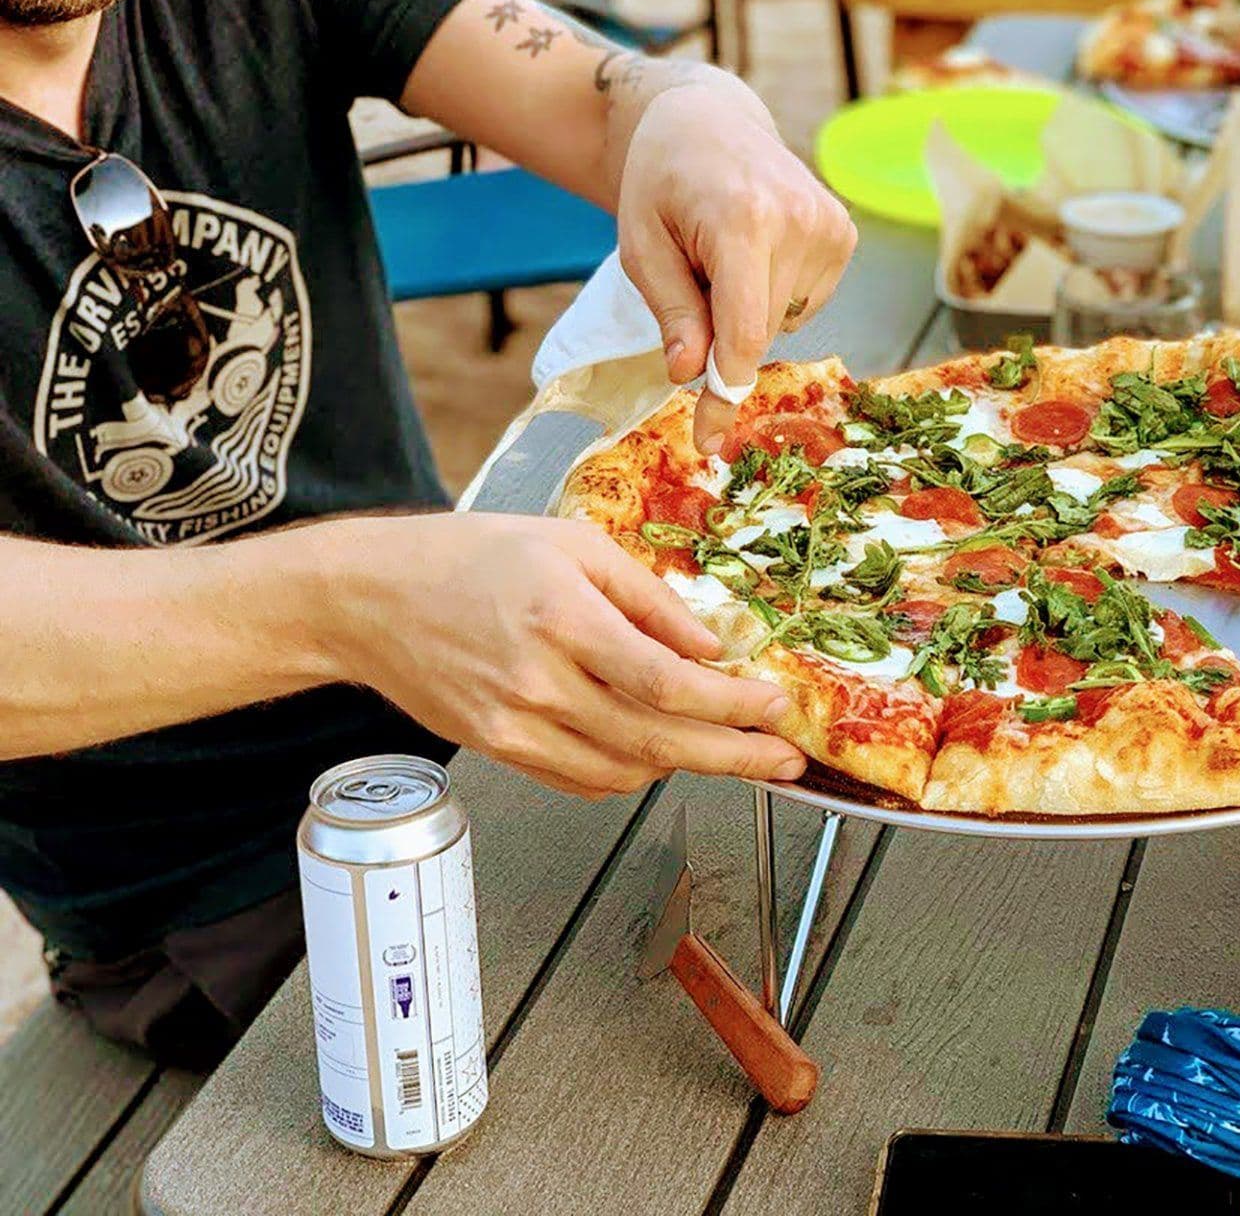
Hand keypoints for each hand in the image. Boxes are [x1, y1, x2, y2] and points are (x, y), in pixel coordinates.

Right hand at [314, 513, 804, 796]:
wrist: (367, 598)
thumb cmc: (467, 557)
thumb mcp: (570, 545)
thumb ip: (648, 597)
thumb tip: (710, 646)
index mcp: (562, 619)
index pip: (667, 683)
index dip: (733, 705)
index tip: (776, 708)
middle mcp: (539, 682)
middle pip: (658, 740)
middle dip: (736, 756)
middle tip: (786, 759)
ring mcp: (515, 727)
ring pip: (627, 770)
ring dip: (687, 763)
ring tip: (730, 748)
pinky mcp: (500, 751)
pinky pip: (585, 780)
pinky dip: (633, 771)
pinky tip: (660, 749)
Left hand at [616, 80, 856, 453]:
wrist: (707, 120)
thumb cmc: (661, 182)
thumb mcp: (641, 246)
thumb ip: (671, 310)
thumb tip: (690, 373)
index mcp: (743, 219)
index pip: (742, 331)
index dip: (725, 393)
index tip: (709, 440)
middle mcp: (799, 221)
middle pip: (760, 331)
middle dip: (720, 336)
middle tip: (690, 282)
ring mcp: (831, 226)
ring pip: (783, 322)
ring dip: (747, 310)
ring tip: (723, 253)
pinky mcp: (844, 233)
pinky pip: (805, 303)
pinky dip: (773, 294)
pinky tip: (756, 252)